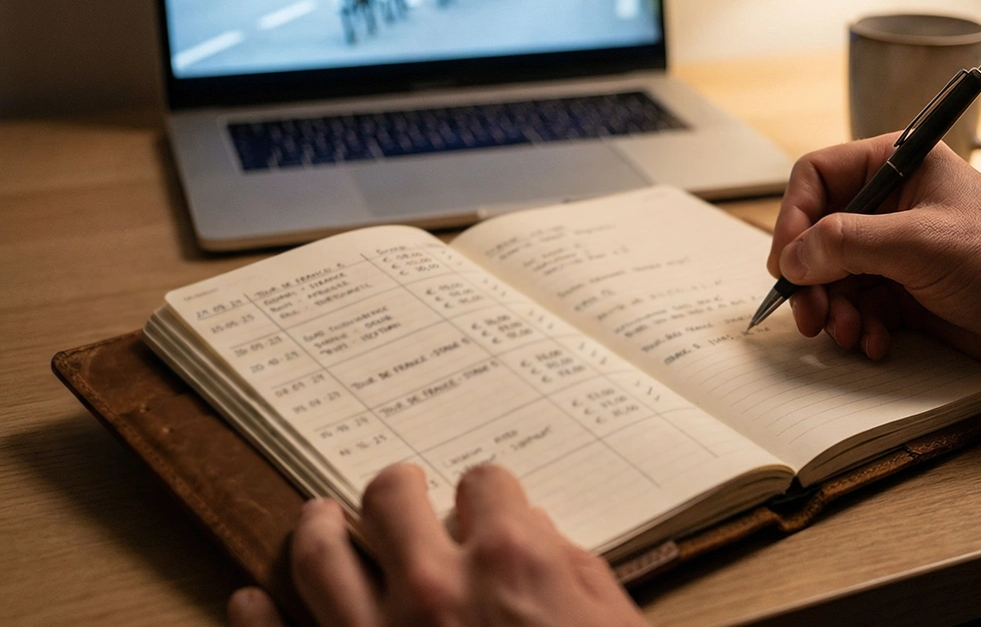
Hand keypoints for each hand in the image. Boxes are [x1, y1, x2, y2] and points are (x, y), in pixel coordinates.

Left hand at [228, 463, 650, 626]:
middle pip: (391, 496)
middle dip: (398, 487)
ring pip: (318, 552)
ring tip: (317, 517)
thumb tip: (532, 533)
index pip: (484, 484)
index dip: (488, 495)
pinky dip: (255, 616)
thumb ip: (568, 569)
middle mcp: (433, 588)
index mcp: (509, 562)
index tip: (483, 505)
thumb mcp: (612, 625)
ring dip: (316, 526)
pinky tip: (251, 600)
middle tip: (399, 491)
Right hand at [767, 135, 980, 380]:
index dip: (793, 218)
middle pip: (818, 234)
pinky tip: (878, 342)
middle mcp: (893, 204)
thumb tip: (792, 257)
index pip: (818, 177)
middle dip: (811, 278)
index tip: (787, 262)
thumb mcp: (919, 242)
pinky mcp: (906, 292)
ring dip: (834, 310)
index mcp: (898, 165)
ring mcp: (898, 250)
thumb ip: (846, 243)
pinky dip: (860, 328)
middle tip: (810, 314)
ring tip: (850, 333)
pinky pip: (859, 307)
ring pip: (834, 277)